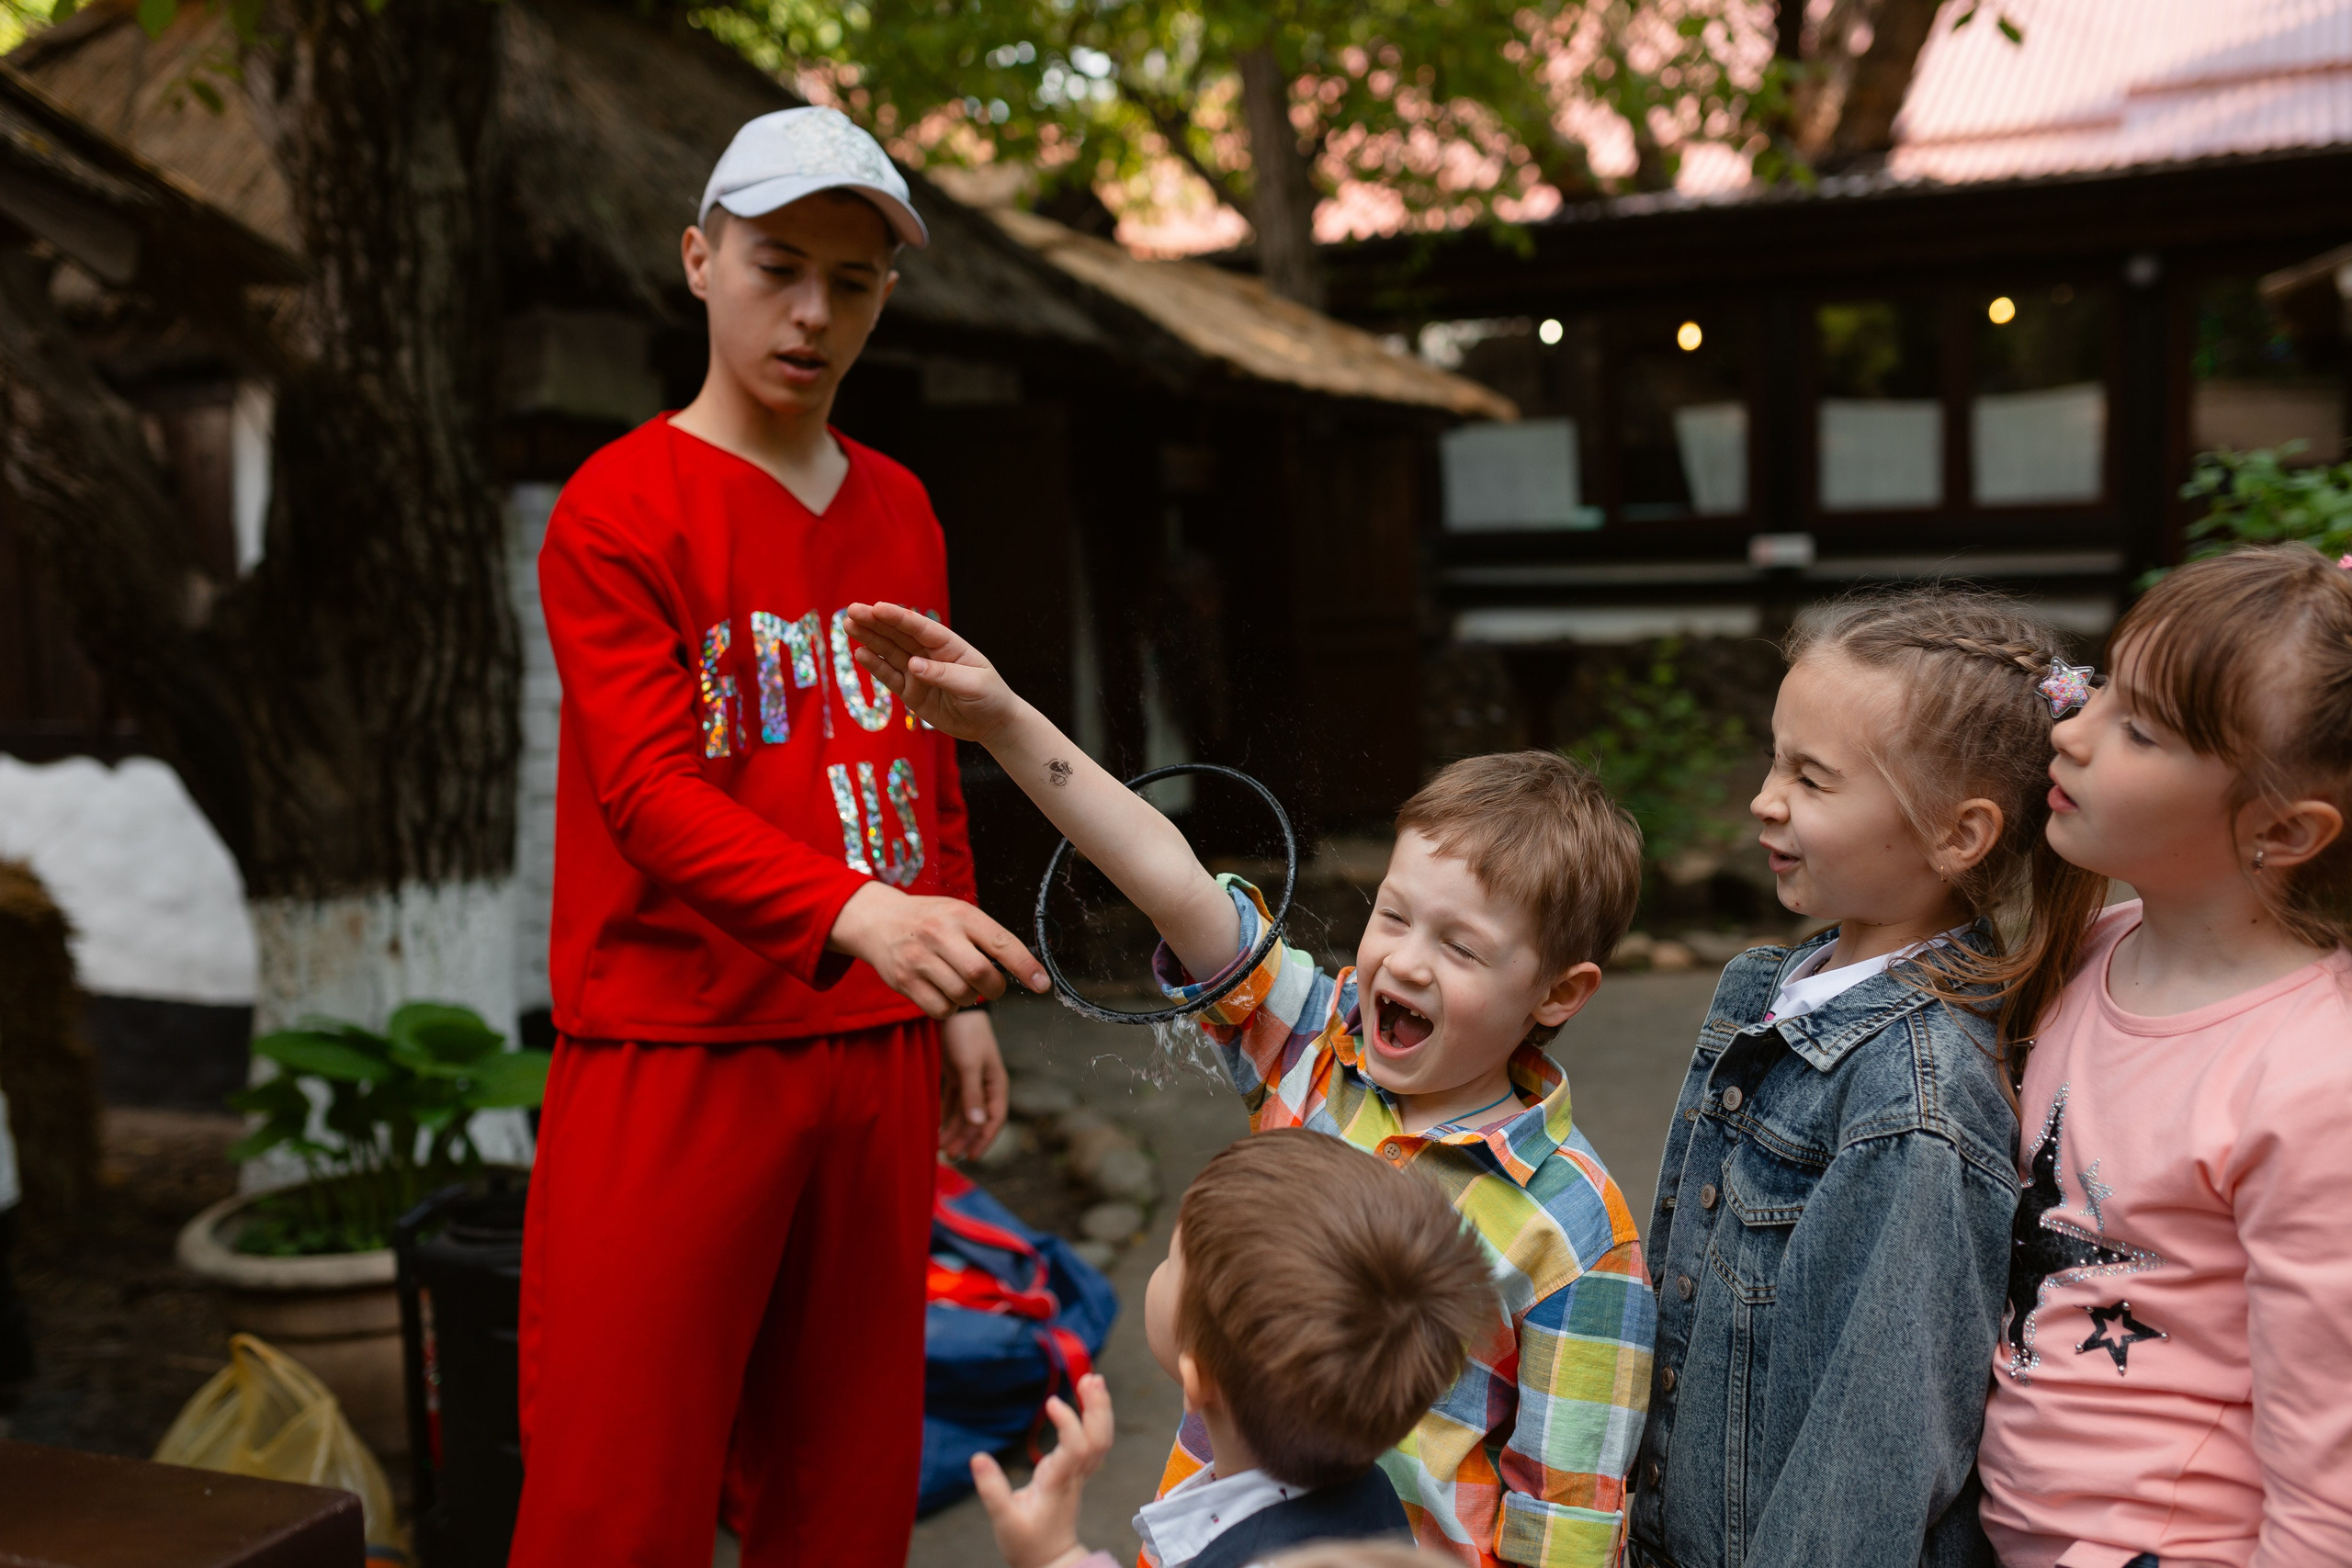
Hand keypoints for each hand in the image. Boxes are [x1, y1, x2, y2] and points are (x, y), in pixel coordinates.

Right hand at [828, 882, 1048, 1018]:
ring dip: (971, 997)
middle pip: (981, 974)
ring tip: (961, 983)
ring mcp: (919, 959)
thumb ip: (987, 937)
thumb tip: (1024, 969)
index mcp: (961, 914)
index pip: (1002, 942)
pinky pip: (941, 1009)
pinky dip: (950, 1008)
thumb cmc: (930, 920)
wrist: (878, 921)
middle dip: (995, 988)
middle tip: (992, 986)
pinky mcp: (904, 981)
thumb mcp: (958, 913)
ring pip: (962, 995)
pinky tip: (944, 993)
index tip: (1042, 984)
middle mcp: (939, 934)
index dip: (1026, 966)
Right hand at [845, 602, 1022, 742]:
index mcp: (949, 645)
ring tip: (849, 626)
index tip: (877, 607)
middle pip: (899, 635)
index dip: (898, 617)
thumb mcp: (973, 685)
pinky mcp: (911, 692)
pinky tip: (860, 653)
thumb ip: (943, 674)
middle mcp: (930, 655)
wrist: (991, 723)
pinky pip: (890, 678)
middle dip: (876, 622)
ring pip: (890, 652)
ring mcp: (918, 673)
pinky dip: (876, 666)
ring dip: (870, 639)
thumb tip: (912, 665)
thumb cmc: (989, 697)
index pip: (920, 628)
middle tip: (852, 610)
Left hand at [940, 1009, 1008, 1159]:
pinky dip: (945, 1115)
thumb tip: (978, 1124)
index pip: (994, 1119)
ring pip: (964, 1113)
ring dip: (954, 1130)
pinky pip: (952, 1102)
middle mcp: (985, 1086)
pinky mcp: (956, 1075)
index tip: (971, 1156)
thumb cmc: (967, 1036)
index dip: (984, 1139)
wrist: (954, 1009)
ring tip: (941, 1147)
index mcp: (995, 1084)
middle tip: (950, 1156)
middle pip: (977, 1119)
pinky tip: (936, 1127)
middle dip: (965, 1139)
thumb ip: (972, 1095)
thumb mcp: (969, 1066)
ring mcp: (970, 1080)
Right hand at [972, 1373, 1114, 1567]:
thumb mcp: (1003, 1519)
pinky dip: (1097, 1419)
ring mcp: (1080, 1474)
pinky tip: (1091, 1400)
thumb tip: (978, 1457)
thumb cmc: (1027, 1542)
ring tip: (1093, 1379)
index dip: (1069, 1423)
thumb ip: (991, 1489)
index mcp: (1058, 1482)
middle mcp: (1074, 1475)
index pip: (1075, 1448)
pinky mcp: (1078, 1473)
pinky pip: (1096, 1442)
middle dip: (1098, 1408)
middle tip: (1089, 1378)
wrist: (1050, 1560)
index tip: (1051, 1402)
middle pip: (1099, 1439)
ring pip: (1102, 1439)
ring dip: (1101, 1409)